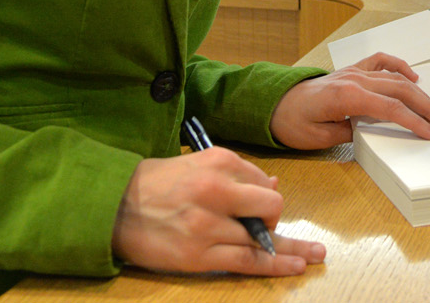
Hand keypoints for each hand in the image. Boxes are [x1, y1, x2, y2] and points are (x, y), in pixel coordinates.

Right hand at [112, 147, 322, 275]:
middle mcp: (217, 191)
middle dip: (273, 218)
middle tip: (263, 224)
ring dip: (289, 248)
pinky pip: (248, 262)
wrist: (114, 206)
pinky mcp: (199, 256)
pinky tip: (297, 267)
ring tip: (315, 254)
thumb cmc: (156, 183)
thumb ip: (237, 172)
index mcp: (218, 163)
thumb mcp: (197, 163)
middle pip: (271, 208)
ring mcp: (208, 226)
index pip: (263, 181)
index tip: (259, 203)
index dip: (265, 194)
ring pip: (262, 239)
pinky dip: (276, 266)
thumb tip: (273, 187)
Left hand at [270, 52, 429, 148]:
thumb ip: (351, 133)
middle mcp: (354, 79)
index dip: (414, 121)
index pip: (390, 109)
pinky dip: (398, 66)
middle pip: (400, 91)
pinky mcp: (352, 71)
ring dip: (418, 91)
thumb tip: (374, 132)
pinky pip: (381, 62)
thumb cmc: (292, 122)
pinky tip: (411, 76)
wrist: (274, 103)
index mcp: (347, 97)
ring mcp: (354, 72)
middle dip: (425, 106)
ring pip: (395, 78)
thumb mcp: (320, 138)